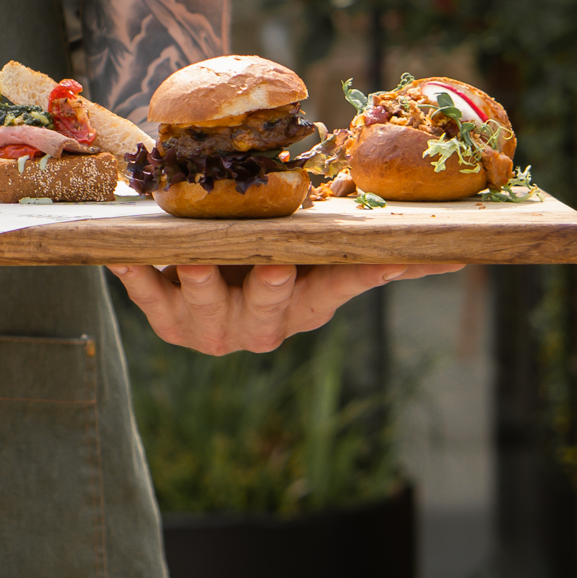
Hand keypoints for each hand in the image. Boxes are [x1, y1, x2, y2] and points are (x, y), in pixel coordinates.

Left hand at [107, 262, 463, 354]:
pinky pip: (146, 293)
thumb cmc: (270, 256)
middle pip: (270, 307)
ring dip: (200, 284)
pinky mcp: (164, 316)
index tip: (377, 261)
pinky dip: (134, 273)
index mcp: (304, 307)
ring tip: (193, 260)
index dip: (359, 277)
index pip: (340, 289)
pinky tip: (120, 253)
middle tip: (273, 265)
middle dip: (270, 288)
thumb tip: (456, 251)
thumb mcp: (315, 253)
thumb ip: (370, 252)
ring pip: (206, 307)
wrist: (200, 276)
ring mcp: (209, 325)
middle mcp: (260, 326)